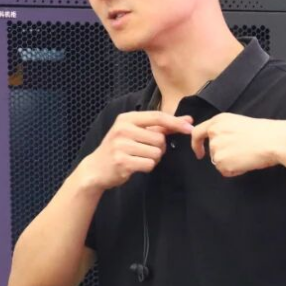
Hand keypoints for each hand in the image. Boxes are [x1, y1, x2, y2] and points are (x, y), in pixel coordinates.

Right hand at [77, 111, 193, 189]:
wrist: (96, 169)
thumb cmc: (119, 148)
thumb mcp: (134, 132)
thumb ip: (159, 126)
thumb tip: (187, 121)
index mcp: (126, 119)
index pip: (157, 117)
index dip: (176, 122)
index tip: (190, 127)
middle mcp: (123, 129)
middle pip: (159, 138)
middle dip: (159, 148)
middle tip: (144, 150)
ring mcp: (121, 146)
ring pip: (156, 153)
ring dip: (152, 159)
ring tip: (138, 158)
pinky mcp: (122, 162)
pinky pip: (149, 165)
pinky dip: (146, 167)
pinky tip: (135, 166)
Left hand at [190, 114, 285, 176]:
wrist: (274, 140)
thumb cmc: (263, 132)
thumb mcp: (238, 123)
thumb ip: (224, 132)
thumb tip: (218, 146)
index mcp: (218, 121)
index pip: (197, 133)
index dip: (196, 144)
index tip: (199, 153)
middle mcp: (214, 133)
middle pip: (211, 151)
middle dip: (224, 155)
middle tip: (243, 151)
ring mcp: (216, 147)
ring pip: (218, 162)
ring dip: (230, 163)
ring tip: (246, 155)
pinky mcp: (221, 161)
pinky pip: (225, 171)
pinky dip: (235, 170)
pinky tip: (246, 162)